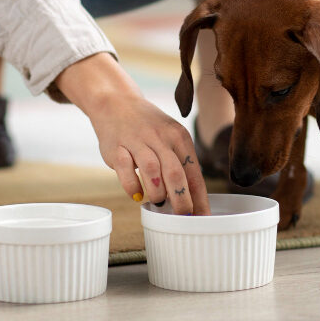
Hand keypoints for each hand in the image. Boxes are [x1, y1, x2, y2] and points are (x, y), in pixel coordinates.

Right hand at [54, 53, 210, 214]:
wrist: (116, 103)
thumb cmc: (149, 128)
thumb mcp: (170, 139)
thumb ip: (180, 165)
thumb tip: (192, 201)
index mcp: (179, 137)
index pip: (194, 172)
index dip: (199, 198)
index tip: (203, 218)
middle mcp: (160, 138)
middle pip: (176, 174)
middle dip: (181, 200)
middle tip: (182, 216)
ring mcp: (138, 141)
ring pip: (152, 171)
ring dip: (157, 192)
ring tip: (159, 202)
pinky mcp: (117, 147)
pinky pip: (126, 170)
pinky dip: (132, 187)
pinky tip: (137, 195)